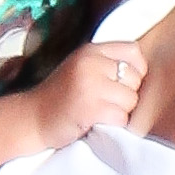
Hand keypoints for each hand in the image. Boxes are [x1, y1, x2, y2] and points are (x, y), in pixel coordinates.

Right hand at [15, 37, 145, 157]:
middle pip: (135, 78)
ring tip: (101, 113)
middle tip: (107, 102)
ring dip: (121, 111)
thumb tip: (143, 71)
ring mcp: (90, 85)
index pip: (133, 51)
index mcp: (91, 51)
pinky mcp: (90, 108)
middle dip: (128, 94)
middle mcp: (91, 63)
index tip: (124, 84)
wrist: (31, 118)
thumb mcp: (81, 68)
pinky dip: (114, 124)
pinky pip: (121, 117)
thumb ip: (106, 64)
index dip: (136, 69)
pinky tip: (97, 122)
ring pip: (131, 99)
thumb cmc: (60, 97)